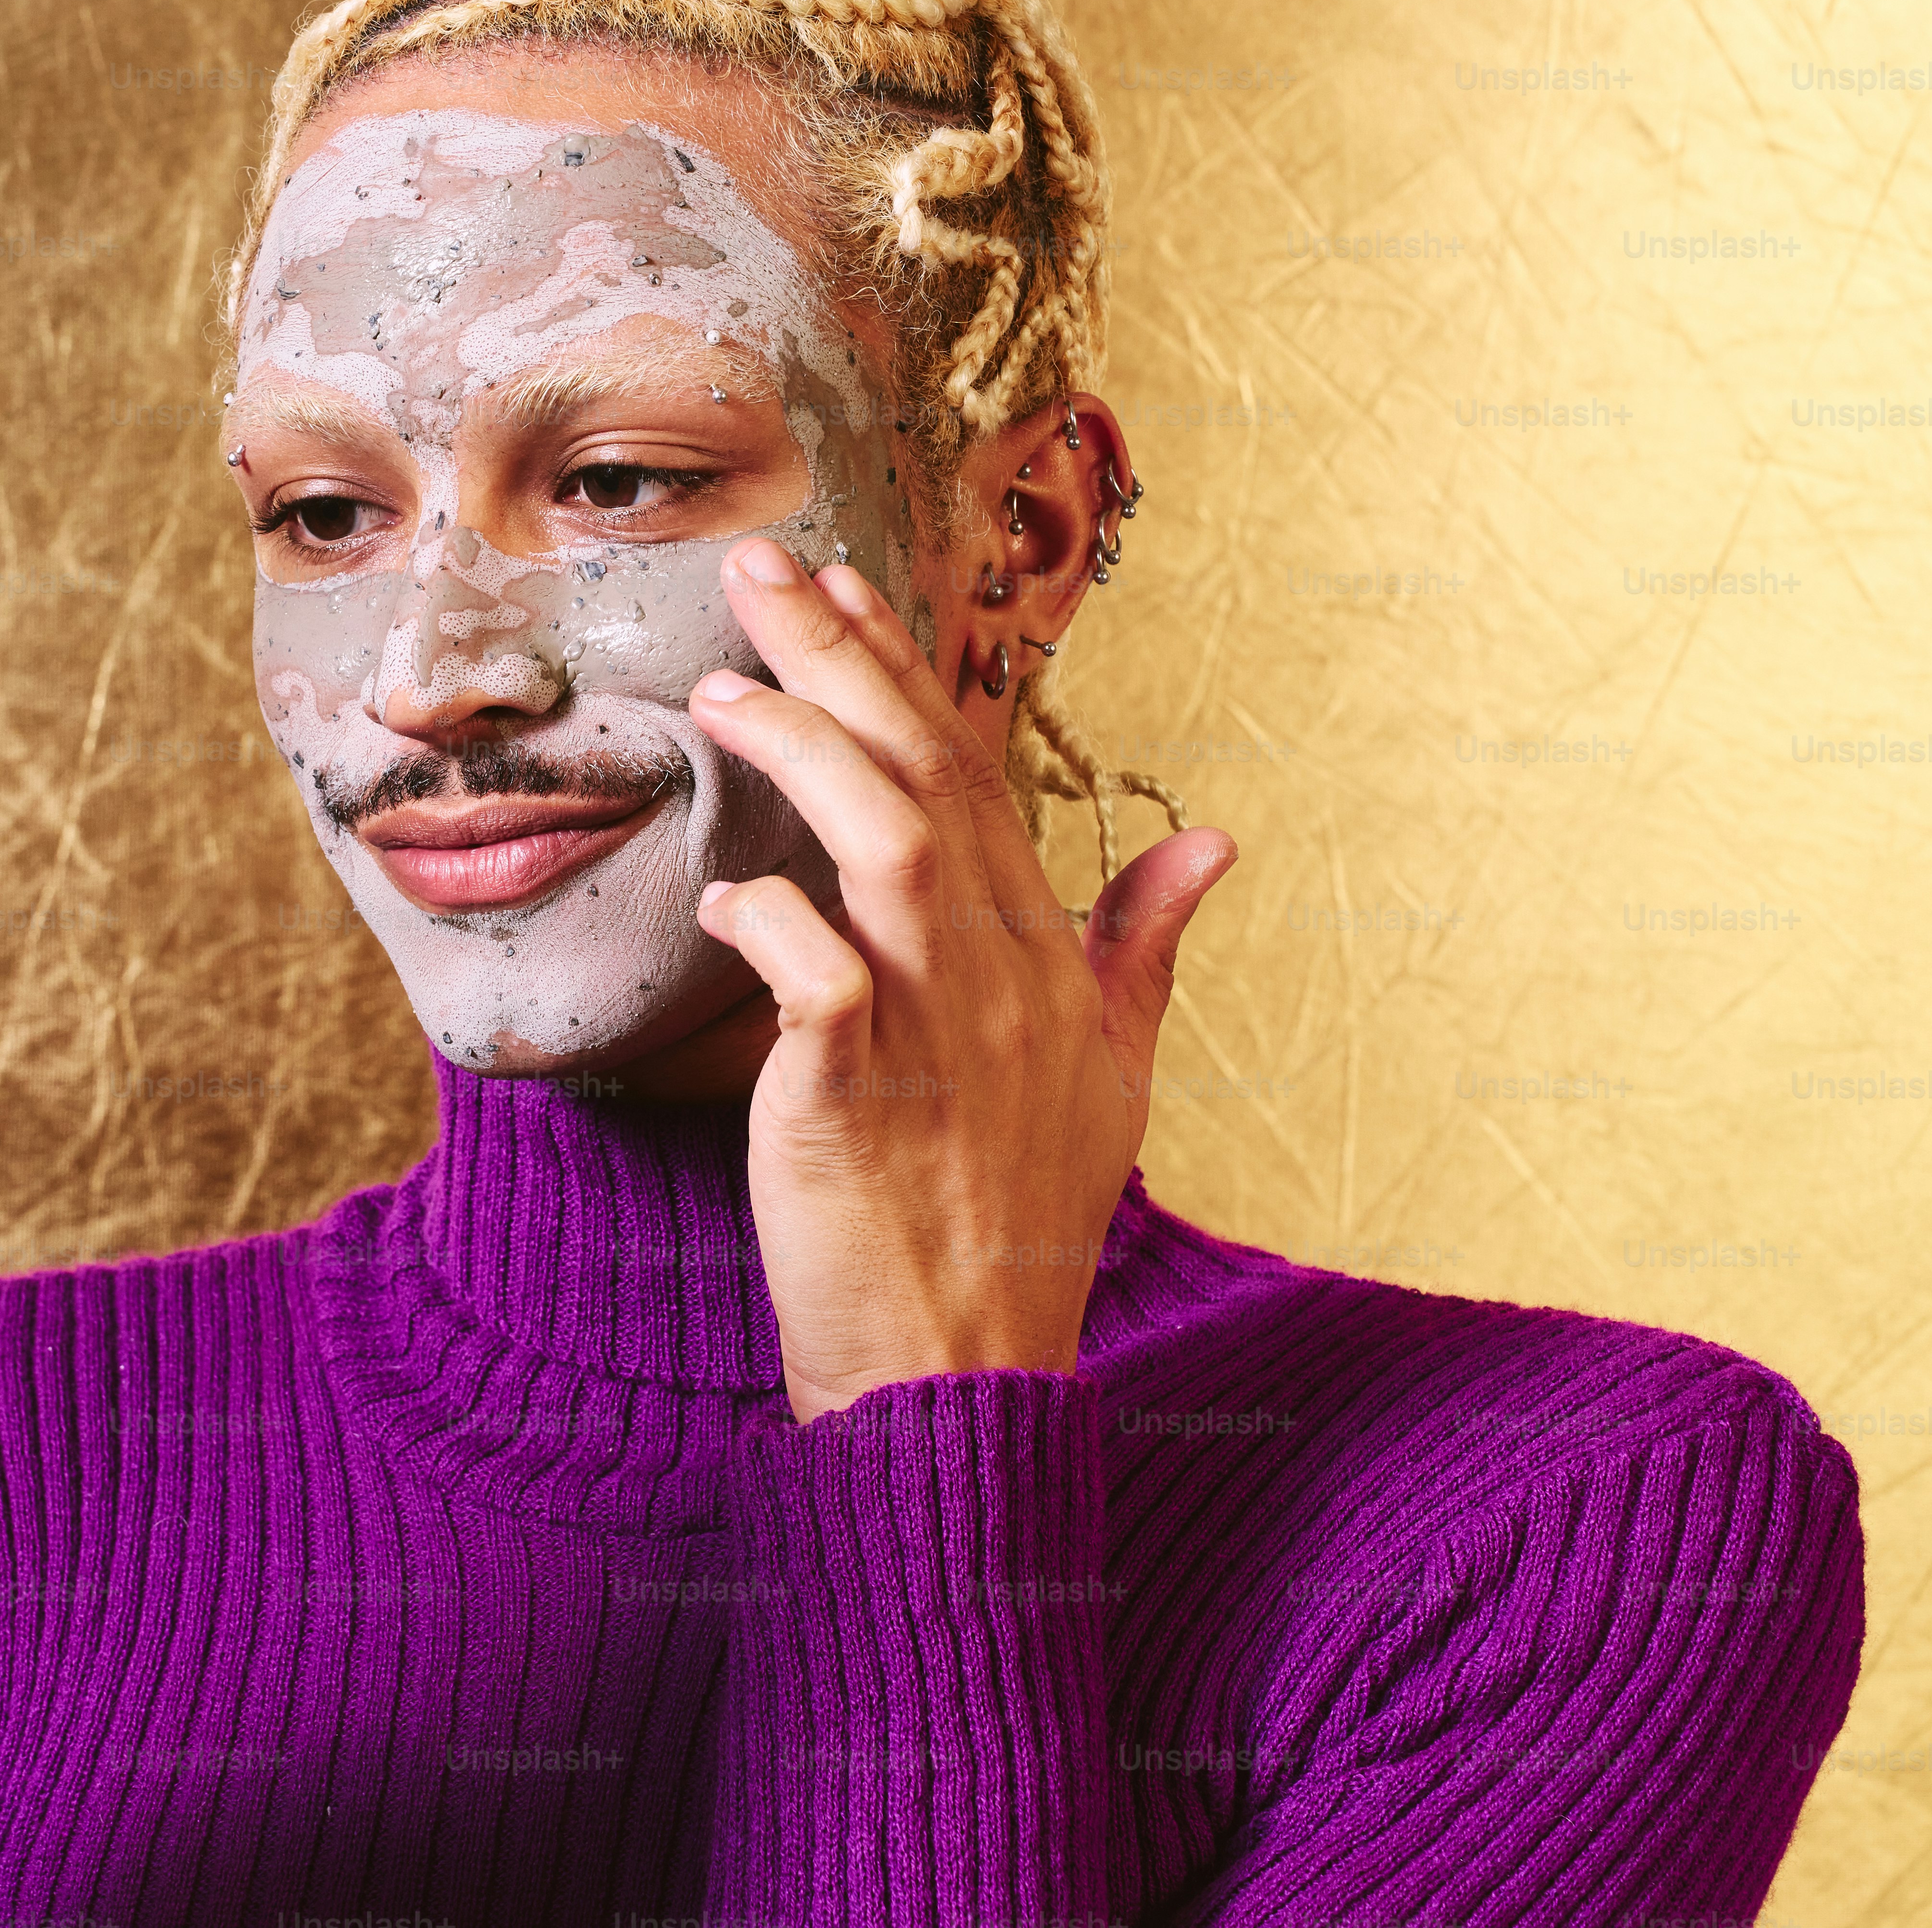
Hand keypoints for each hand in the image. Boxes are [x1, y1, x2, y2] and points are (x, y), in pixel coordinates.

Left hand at [687, 538, 1235, 1418]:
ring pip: (884, 843)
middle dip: (841, 657)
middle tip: (759, 568)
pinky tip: (722, 898)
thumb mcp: (1112, 1069)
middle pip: (925, 775)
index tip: (842, 584)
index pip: (973, 772)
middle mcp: (995, 972)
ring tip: (721, 688)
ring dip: (804, 751)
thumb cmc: (1023, 1210)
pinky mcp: (857, 1095)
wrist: (968, 1363)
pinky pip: (816, 979)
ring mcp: (932, 1029)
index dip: (904, 670)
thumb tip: (1210, 841)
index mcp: (1043, 953)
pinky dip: (767, 926)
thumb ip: (1146, 944)